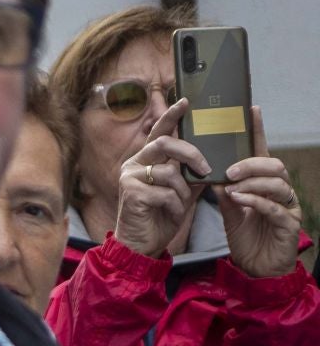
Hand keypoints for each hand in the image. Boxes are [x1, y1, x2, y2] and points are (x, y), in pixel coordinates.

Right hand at [113, 98, 209, 257]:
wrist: (142, 243)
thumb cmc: (161, 215)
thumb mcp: (182, 190)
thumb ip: (192, 173)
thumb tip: (215, 157)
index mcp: (146, 159)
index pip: (159, 132)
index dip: (171, 116)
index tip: (186, 102)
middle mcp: (135, 164)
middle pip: (166, 143)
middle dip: (191, 153)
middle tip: (207, 168)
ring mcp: (130, 177)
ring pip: (169, 171)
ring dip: (183, 190)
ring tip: (181, 203)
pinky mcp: (131, 193)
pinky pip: (165, 192)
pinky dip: (175, 204)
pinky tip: (170, 212)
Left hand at [218, 107, 302, 277]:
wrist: (257, 269)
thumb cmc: (246, 236)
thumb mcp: (230, 209)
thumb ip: (224, 189)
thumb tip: (211, 169)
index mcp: (264, 184)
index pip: (262, 152)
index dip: (258, 131)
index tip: (251, 110)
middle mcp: (280, 192)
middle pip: (274, 165)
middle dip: (251, 164)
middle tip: (229, 170)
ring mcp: (287, 207)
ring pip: (277, 183)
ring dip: (252, 182)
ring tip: (232, 187)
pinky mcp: (288, 225)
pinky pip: (274, 207)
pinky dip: (255, 201)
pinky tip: (240, 200)